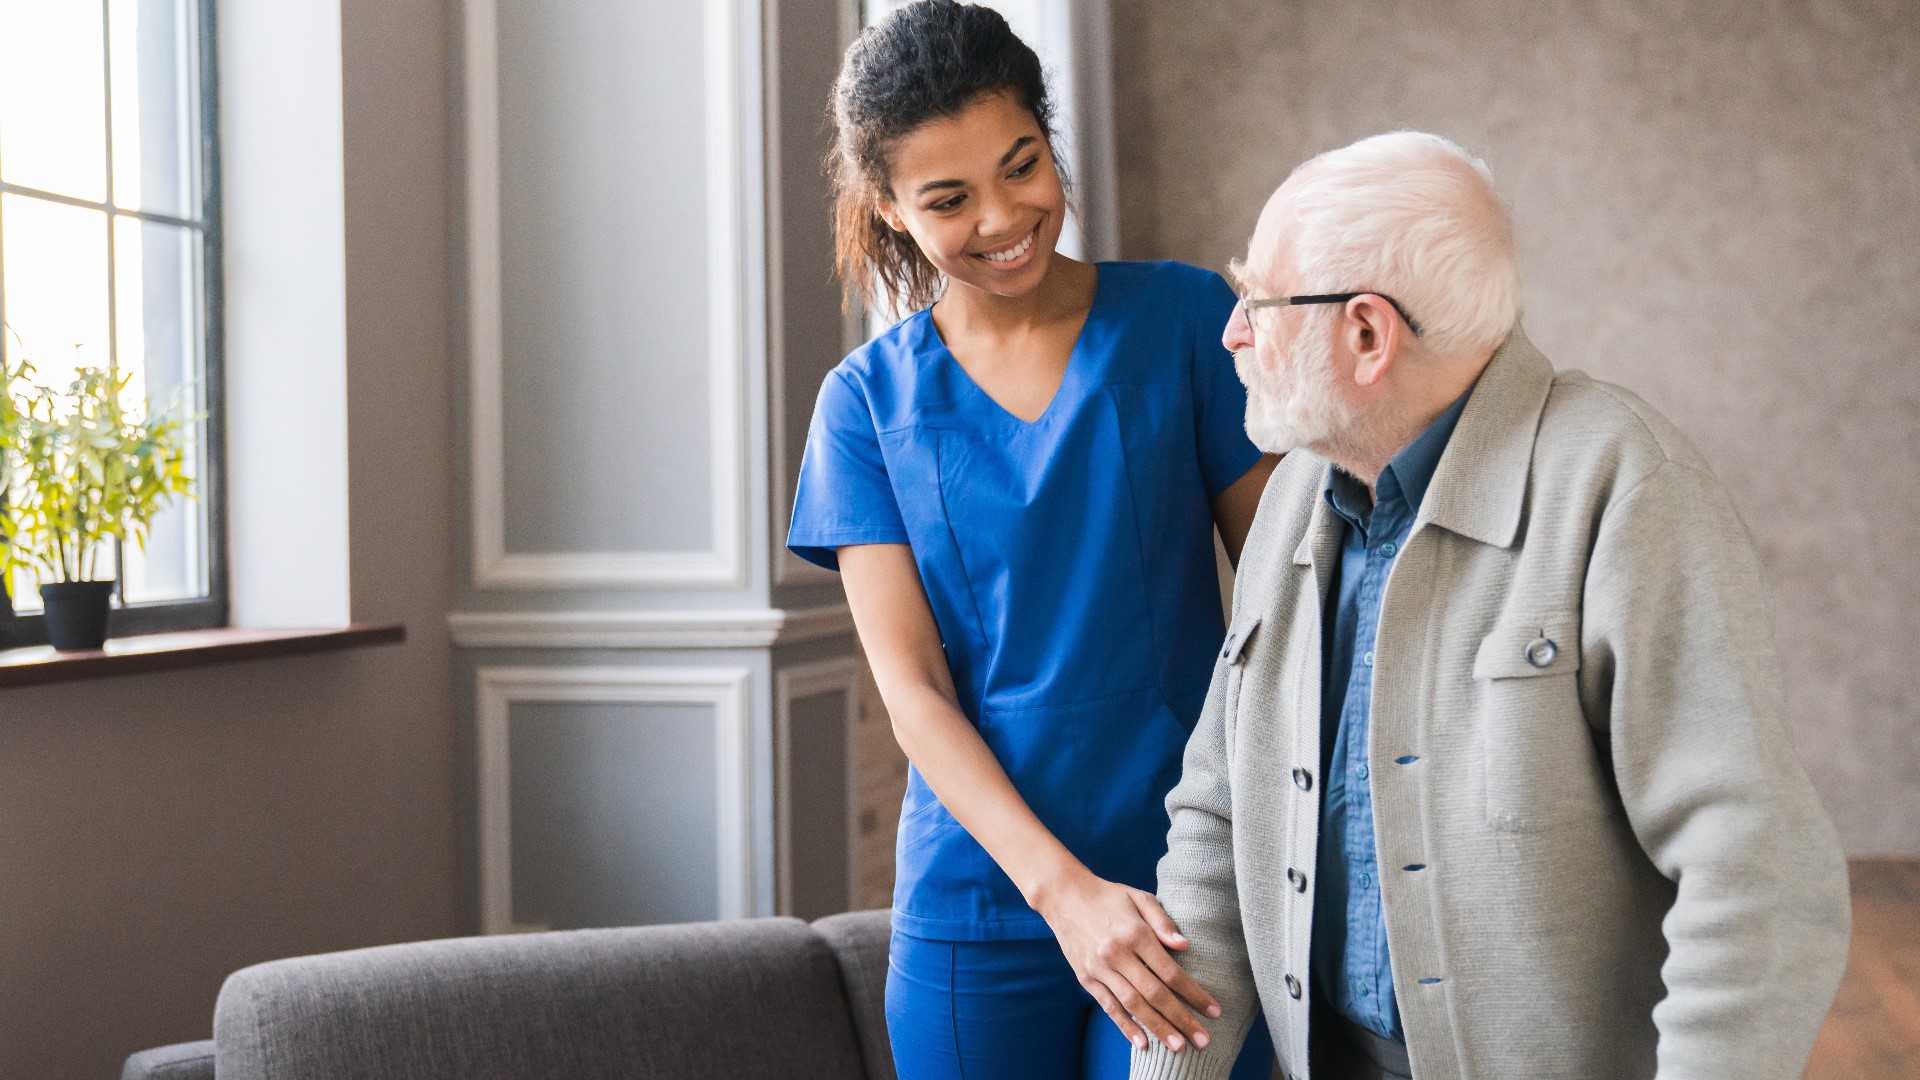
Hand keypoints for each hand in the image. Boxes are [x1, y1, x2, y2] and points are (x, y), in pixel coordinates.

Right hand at [1034, 868, 1221, 1051]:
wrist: (1064, 896)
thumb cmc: (1108, 896)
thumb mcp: (1139, 897)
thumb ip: (1163, 921)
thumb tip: (1185, 946)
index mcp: (1135, 933)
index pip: (1170, 972)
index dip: (1194, 994)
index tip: (1214, 1010)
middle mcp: (1117, 954)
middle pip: (1155, 994)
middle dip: (1181, 1019)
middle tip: (1202, 1039)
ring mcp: (1100, 968)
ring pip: (1133, 1005)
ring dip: (1158, 1028)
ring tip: (1178, 1046)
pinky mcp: (1086, 978)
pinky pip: (1109, 1007)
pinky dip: (1125, 1026)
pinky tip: (1142, 1042)